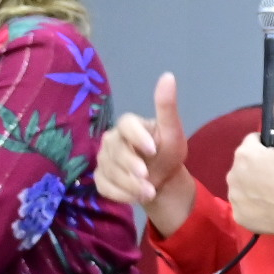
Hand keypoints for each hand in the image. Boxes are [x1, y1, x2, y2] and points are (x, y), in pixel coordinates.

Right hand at [95, 73, 196, 235]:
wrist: (163, 181)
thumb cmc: (168, 153)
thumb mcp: (173, 132)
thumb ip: (167, 107)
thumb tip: (168, 75)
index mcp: (130, 125)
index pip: (126, 123)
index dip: (137, 136)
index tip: (152, 149)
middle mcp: (112, 140)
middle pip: (116, 151)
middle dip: (131, 165)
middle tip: (148, 177)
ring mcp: (104, 160)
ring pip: (110, 171)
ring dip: (129, 184)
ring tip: (149, 191)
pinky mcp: (101, 178)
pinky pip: (104, 186)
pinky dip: (120, 194)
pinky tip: (136, 197)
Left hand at [224, 92, 273, 262]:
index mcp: (244, 153)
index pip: (253, 142)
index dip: (269, 148)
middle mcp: (232, 173)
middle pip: (246, 164)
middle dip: (259, 166)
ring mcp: (233, 197)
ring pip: (243, 184)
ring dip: (255, 185)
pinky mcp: (238, 216)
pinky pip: (244, 206)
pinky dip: (254, 205)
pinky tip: (270, 207)